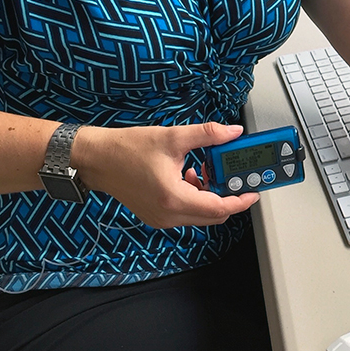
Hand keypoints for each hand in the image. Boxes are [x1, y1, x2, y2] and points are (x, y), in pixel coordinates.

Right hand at [73, 122, 258, 228]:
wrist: (96, 159)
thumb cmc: (126, 150)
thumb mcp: (172, 137)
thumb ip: (207, 135)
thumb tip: (232, 133)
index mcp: (173, 198)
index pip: (218, 208)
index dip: (240, 201)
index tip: (253, 192)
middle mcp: (167, 214)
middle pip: (212, 215)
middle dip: (227, 196)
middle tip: (233, 176)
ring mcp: (160, 218)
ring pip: (199, 215)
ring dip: (209, 195)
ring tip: (206, 170)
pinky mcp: (155, 215)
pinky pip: (185, 212)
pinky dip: (195, 197)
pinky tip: (190, 175)